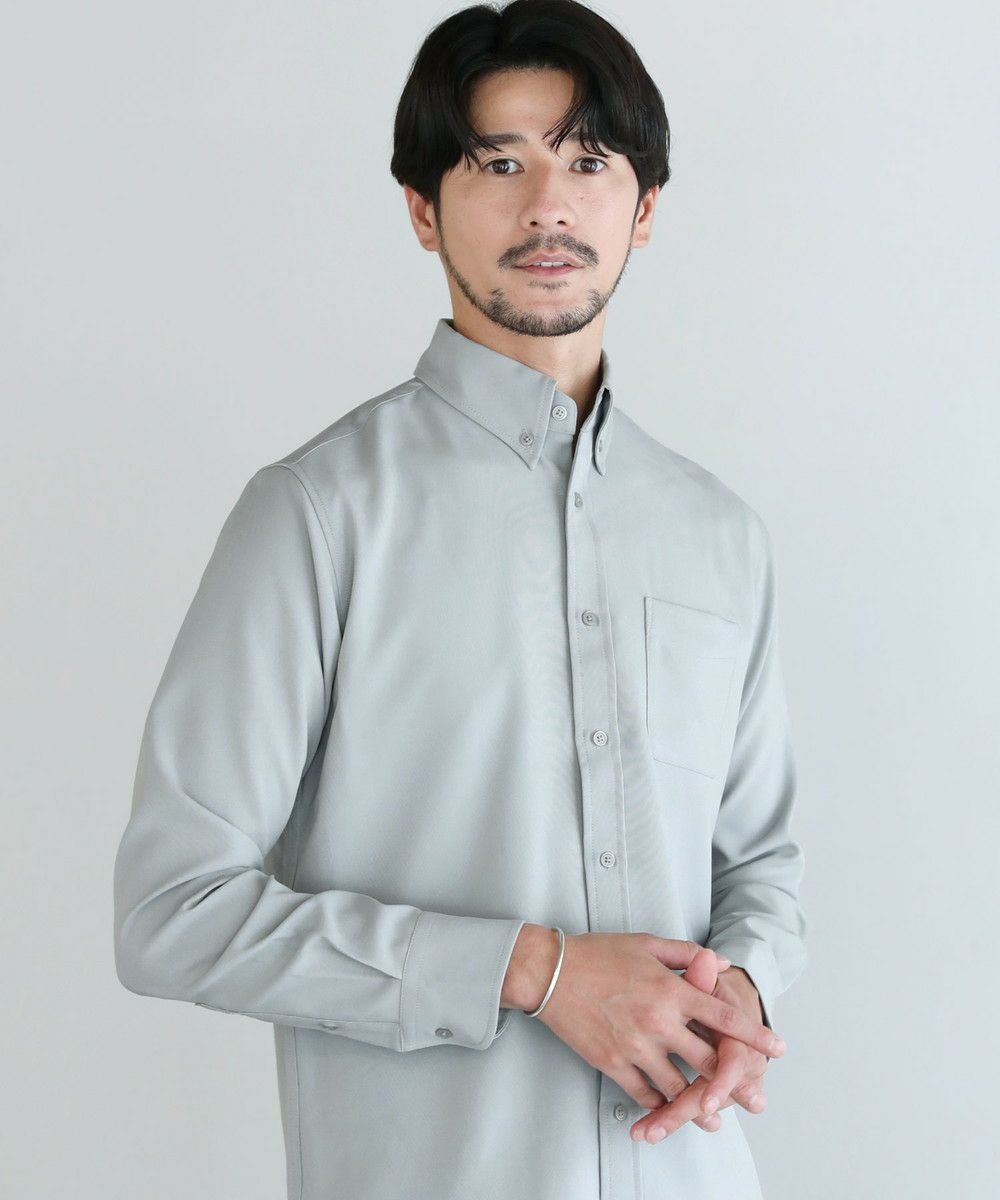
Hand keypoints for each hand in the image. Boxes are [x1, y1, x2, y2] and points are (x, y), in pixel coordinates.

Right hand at [530, 932, 783, 1115]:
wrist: (549, 972)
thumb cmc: (597, 953)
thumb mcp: (646, 944)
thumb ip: (686, 955)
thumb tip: (720, 964)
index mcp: (670, 990)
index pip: (724, 1018)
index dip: (754, 1035)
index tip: (777, 1047)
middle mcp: (658, 1022)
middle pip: (709, 1061)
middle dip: (737, 1083)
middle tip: (755, 1099)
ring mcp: (635, 1046)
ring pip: (679, 1086)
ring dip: (700, 1103)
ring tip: (715, 1115)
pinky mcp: (612, 1063)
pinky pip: (644, 1093)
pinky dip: (660, 1104)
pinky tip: (670, 1108)